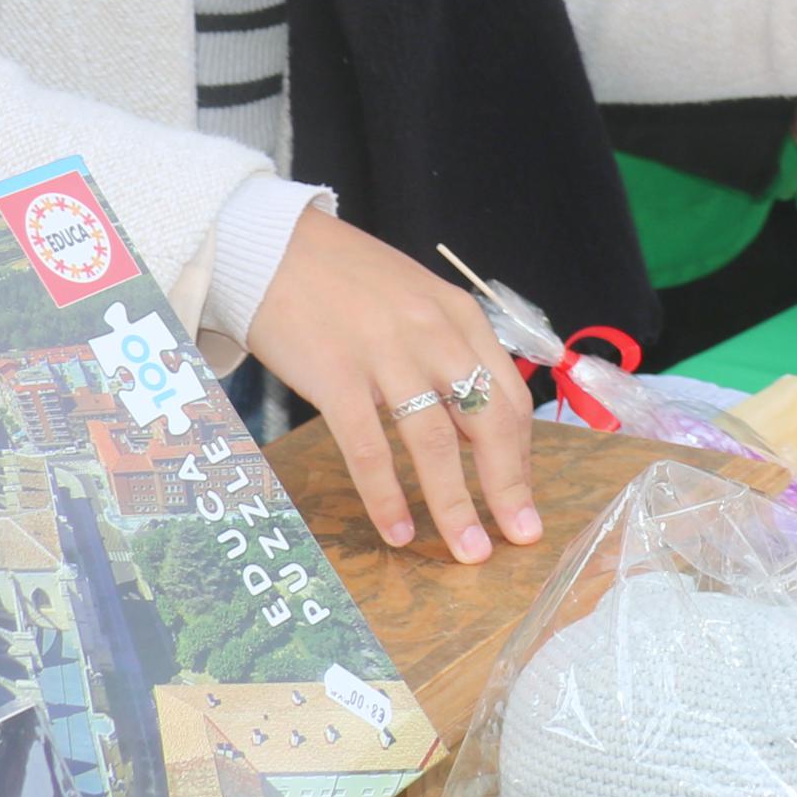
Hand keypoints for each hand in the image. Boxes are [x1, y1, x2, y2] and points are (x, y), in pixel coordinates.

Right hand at [241, 213, 537, 561]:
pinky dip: (387, 495)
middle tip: (520, 536)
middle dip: (509, 486)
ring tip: (469, 550)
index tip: (525, 496)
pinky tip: (400, 530)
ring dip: (456, 503)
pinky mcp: (335, 375)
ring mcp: (386, 355)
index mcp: (462, 318)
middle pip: (489, 422)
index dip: (522, 454)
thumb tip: (475, 418)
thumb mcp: (417, 302)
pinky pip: (370, 447)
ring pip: (437, 442)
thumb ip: (448, 352)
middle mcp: (435, 335)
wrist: (272, 246)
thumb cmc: (346, 280)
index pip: (510, 396)